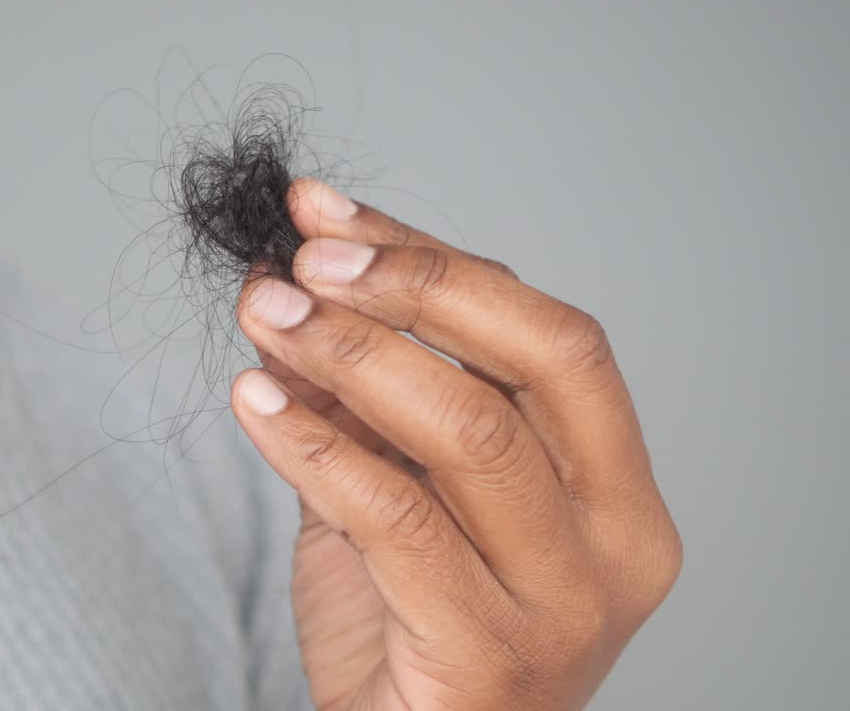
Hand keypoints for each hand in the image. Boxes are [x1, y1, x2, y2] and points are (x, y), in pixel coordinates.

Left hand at [230, 180, 681, 709]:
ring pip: (470, 431)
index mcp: (613, 490)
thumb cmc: (409, 635)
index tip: (331, 214)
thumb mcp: (391, 495)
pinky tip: (253, 400)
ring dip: (351, 352)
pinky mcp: (488, 654)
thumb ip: (358, 404)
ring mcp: (564, 603)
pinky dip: (314, 443)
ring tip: (267, 314)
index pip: (547, 336)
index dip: (434, 258)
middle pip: (539, 358)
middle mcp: (615, 541)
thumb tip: (291, 288)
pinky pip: (395, 517)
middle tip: (307, 258)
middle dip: (413, 285)